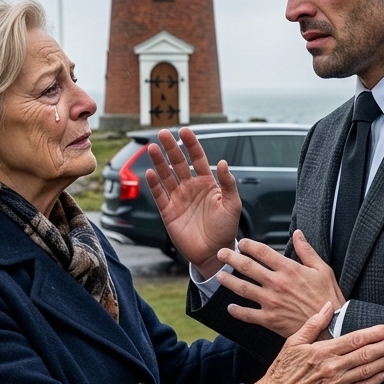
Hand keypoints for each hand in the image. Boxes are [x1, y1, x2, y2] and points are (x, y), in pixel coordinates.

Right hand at [145, 128, 241, 278]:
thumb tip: (222, 162)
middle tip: (162, 133)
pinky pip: (159, 195)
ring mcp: (178, 198)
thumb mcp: (232, 205)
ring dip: (159, 161)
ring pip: (166, 176)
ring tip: (151, 147)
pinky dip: (154, 184)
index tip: (185, 131)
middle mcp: (191, 188)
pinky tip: (150, 172)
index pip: (198, 159)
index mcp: (208, 183)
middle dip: (171, 148)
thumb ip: (228, 184)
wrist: (214, 253)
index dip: (191, 145)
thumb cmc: (226, 229)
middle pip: (178, 163)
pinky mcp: (168, 212)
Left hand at [217, 230, 344, 337]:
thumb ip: (307, 251)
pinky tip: (230, 307)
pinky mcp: (270, 319)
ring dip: (228, 281)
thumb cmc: (328, 297)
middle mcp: (276, 283)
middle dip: (231, 258)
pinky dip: (237, 311)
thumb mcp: (323, 269)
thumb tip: (297, 233)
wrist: (332, 325)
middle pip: (247, 267)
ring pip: (242, 288)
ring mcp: (271, 302)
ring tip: (219, 276)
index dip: (249, 245)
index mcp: (289, 269)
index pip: (262, 252)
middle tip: (221, 253)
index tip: (242, 243)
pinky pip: (248, 314)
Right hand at [250, 302, 383, 383]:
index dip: (374, 333)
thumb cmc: (283, 370)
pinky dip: (375, 381)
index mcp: (322, 351)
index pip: (355, 339)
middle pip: (366, 354)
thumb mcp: (293, 342)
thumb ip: (313, 323)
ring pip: (367, 371)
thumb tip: (327, 306)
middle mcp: (332, 368)